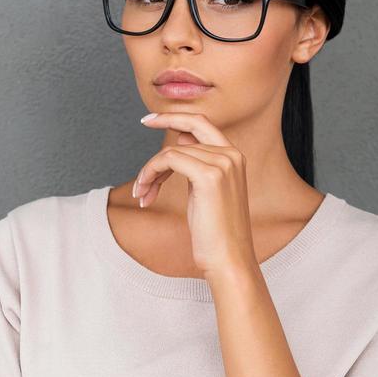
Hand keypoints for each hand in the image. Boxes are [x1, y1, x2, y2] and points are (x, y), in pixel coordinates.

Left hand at [134, 112, 256, 278]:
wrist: (230, 259)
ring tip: (142, 194)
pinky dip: (150, 174)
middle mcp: (231, 156)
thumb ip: (198, 164)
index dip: (176, 117)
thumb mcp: (207, 192)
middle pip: (185, 133)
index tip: (151, 119)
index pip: (202, 124)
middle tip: (142, 127)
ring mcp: (222, 164)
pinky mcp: (208, 176)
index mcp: (235, 158)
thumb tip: (180, 142)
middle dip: (161, 129)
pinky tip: (145, 194)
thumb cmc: (217, 234)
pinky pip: (168, 160)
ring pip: (170, 152)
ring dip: (149, 172)